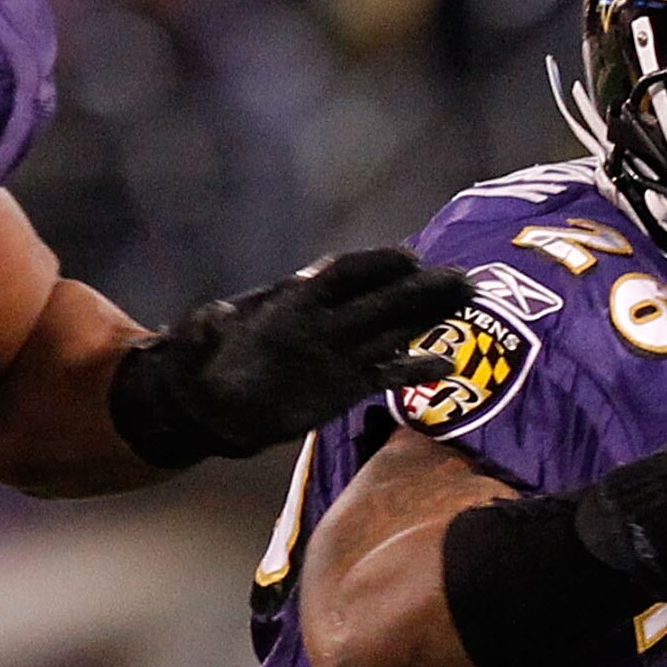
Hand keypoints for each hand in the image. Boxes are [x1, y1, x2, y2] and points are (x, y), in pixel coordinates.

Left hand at [109, 248, 479, 469]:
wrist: (214, 408)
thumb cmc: (201, 372)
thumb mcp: (193, 349)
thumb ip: (203, 332)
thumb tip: (209, 316)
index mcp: (295, 303)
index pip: (342, 276)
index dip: (373, 266)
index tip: (409, 259)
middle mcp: (327, 321)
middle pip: (382, 298)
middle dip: (422, 287)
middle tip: (464, 279)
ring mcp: (342, 350)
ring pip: (395, 327)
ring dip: (431, 315)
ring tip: (472, 300)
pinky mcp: (351, 382)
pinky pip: (390, 372)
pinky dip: (418, 369)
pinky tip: (449, 366)